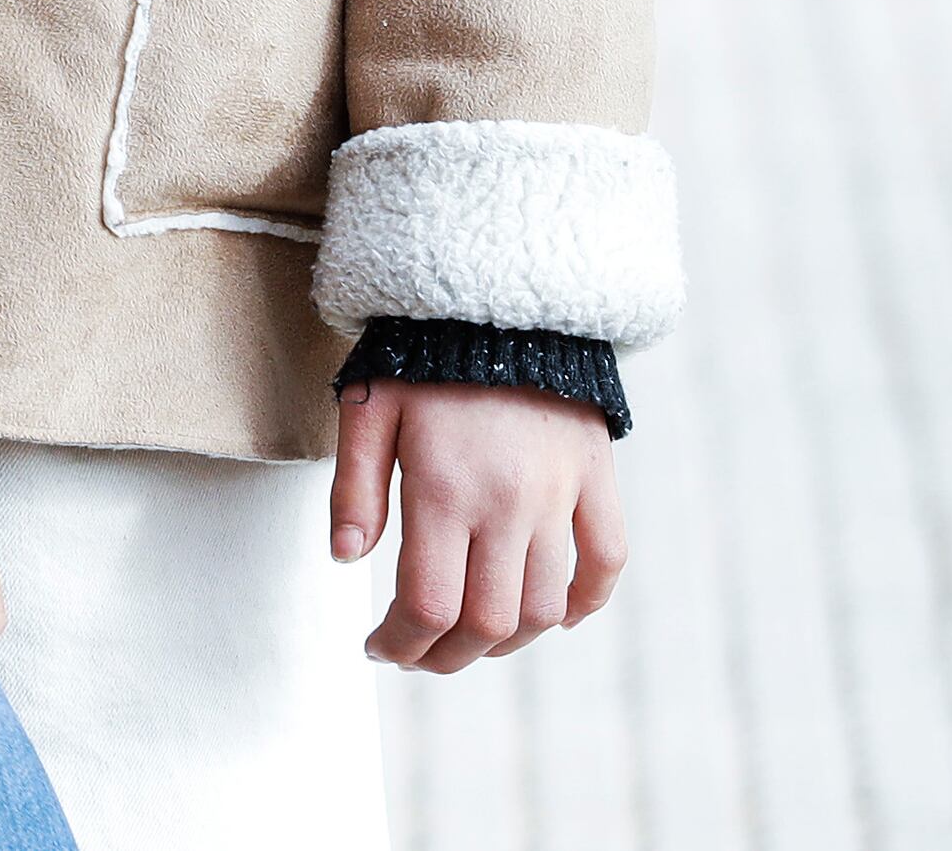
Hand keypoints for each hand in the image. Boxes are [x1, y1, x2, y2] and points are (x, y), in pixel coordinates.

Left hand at [330, 378, 622, 669]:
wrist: (499, 295)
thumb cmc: (420, 354)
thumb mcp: (367, 409)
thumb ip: (354, 488)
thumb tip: (345, 557)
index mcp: (443, 489)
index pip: (428, 604)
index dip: (401, 643)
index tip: (379, 648)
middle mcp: (508, 503)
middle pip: (488, 622)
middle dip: (447, 656)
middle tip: (417, 654)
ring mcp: (559, 495)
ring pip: (544, 607)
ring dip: (507, 641)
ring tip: (469, 638)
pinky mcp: (596, 480)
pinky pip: (606, 563)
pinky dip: (583, 603)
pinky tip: (551, 616)